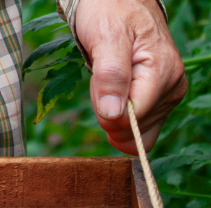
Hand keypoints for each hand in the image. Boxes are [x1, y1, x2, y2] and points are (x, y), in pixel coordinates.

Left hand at [75, 0, 186, 153]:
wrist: (120, 2)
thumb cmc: (112, 15)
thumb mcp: (106, 39)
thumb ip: (110, 76)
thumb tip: (114, 115)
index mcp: (162, 75)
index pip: (131, 121)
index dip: (107, 112)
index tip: (101, 83)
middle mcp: (171, 88)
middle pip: (132, 129)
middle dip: (108, 110)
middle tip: (104, 77)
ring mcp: (167, 96)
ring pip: (133, 131)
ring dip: (111, 110)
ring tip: (110, 77)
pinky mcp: (159, 100)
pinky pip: (136, 126)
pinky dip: (118, 113)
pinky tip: (115, 89)